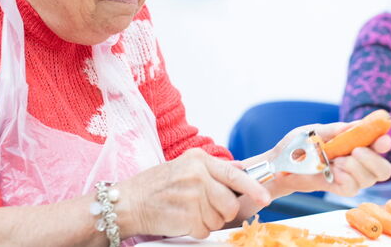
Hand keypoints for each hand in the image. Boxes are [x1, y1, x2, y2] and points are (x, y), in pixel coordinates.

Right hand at [116, 148, 270, 238]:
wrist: (126, 202)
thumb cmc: (154, 186)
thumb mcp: (184, 166)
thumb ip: (212, 169)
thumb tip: (240, 170)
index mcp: (199, 160)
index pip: (234, 174)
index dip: (253, 187)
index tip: (264, 197)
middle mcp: (198, 175)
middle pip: (230, 202)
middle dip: (223, 211)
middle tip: (205, 208)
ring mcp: (193, 196)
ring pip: (219, 218)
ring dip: (207, 221)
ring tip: (188, 211)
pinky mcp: (187, 216)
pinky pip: (206, 230)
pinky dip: (196, 230)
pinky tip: (182, 220)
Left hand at [254, 122, 390, 197]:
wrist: (279, 163)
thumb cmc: (297, 145)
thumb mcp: (315, 132)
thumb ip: (335, 131)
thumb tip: (355, 126)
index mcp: (356, 143)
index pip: (379, 144)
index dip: (384, 143)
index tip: (383, 140)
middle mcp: (358, 162)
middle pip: (384, 170)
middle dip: (373, 160)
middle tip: (356, 151)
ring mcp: (350, 177)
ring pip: (369, 179)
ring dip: (355, 168)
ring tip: (338, 161)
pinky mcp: (339, 189)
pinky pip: (352, 189)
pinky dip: (345, 180)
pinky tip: (334, 172)